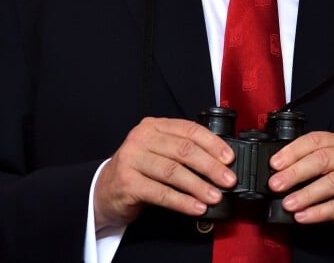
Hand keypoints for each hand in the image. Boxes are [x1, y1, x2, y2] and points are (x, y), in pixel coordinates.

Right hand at [93, 117, 235, 229]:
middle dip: (210, 166)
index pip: (189, 129)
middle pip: (184, 150)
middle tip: (228, 179)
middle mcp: (142, 138)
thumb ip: (183, 150)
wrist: (104, 190)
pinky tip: (196, 207)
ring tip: (215, 196)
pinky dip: (182, 202)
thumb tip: (219, 162)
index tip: (229, 158)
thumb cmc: (140, 170)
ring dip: (199, 186)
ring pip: (174, 172)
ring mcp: (132, 159)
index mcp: (155, 125)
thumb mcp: (159, 151)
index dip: (212, 143)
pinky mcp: (127, 183)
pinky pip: (161, 193)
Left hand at [269, 131, 333, 253]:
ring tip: (288, 203)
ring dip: (306, 194)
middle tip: (276, 184)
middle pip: (323, 159)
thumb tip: (278, 173)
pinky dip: (319, 211)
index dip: (293, 151)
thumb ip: (309, 167)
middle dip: (295, 172)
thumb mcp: (330, 172)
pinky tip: (304, 216)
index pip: (316, 140)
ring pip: (333, 182)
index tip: (274, 164)